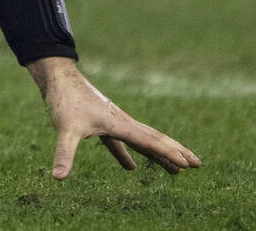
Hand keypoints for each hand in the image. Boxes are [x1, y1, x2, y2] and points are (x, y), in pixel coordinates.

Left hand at [27, 57, 201, 179]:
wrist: (57, 77)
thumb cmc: (64, 99)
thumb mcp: (65, 129)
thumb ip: (64, 153)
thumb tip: (58, 178)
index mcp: (119, 123)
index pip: (150, 141)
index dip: (170, 154)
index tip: (190, 164)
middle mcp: (121, 122)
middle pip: (155, 139)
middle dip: (176, 152)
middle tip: (198, 164)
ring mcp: (112, 122)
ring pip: (141, 141)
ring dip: (158, 155)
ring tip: (175, 171)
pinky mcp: (100, 123)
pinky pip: (120, 143)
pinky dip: (127, 155)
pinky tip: (130, 167)